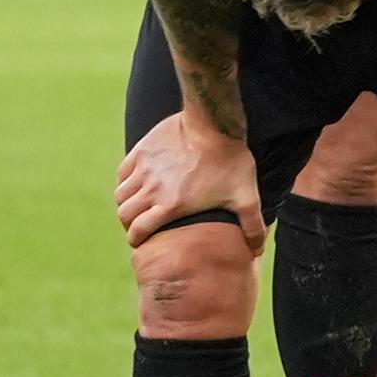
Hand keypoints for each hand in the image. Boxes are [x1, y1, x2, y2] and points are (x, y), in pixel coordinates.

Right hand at [116, 111, 259, 249]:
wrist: (215, 124)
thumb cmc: (230, 161)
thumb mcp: (245, 196)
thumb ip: (251, 225)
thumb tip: (256, 252)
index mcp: (170, 205)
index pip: (138, 231)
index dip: (136, 239)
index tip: (140, 241)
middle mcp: (151, 189)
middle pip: (124, 214)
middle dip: (130, 223)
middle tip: (140, 224)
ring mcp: (143, 169)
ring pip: (121, 194)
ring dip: (127, 203)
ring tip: (139, 205)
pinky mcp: (141, 151)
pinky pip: (123, 172)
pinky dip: (126, 181)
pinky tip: (138, 182)